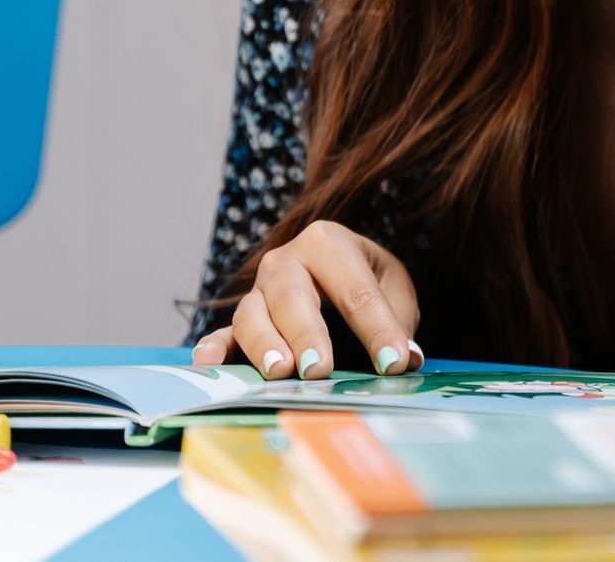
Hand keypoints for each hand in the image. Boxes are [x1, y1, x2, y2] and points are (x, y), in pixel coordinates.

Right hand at [191, 220, 422, 379]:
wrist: (335, 269)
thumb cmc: (366, 278)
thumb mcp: (393, 286)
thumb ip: (398, 320)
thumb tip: (405, 359)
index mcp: (328, 243)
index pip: (356, 290)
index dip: (377, 328)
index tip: (393, 362)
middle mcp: (286, 262)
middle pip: (292, 297)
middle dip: (306, 333)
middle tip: (318, 368)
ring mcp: (258, 290)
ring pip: (252, 314)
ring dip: (264, 344)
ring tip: (279, 370)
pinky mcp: (239, 319)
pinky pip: (224, 333)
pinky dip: (215, 348)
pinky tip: (209, 364)